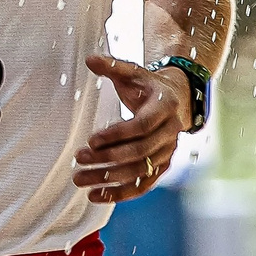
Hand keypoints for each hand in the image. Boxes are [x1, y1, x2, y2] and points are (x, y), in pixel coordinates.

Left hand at [75, 54, 188, 203]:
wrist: (176, 99)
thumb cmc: (147, 84)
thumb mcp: (133, 72)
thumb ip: (113, 66)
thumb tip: (89, 59)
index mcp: (164, 107)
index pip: (141, 126)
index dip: (117, 134)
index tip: (91, 140)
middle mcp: (170, 133)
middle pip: (139, 151)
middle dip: (108, 158)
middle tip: (79, 159)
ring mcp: (167, 152)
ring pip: (139, 171)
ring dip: (109, 179)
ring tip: (80, 180)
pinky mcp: (161, 167)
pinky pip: (143, 185)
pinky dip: (121, 193)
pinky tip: (96, 196)